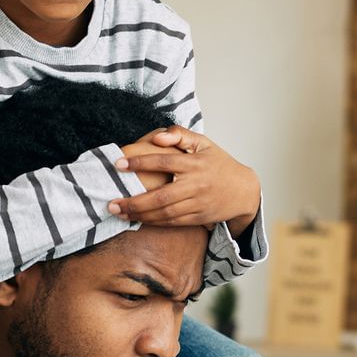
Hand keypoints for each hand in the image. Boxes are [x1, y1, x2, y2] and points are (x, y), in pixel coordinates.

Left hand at [110, 127, 260, 234]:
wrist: (244, 190)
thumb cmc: (219, 163)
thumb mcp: (204, 143)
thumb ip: (180, 134)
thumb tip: (155, 137)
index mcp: (195, 163)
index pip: (164, 162)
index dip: (140, 162)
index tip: (119, 164)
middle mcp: (197, 184)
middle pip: (161, 196)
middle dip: (134, 201)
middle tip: (112, 203)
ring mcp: (198, 203)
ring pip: (165, 213)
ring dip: (140, 215)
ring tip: (119, 212)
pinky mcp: (199, 217)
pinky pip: (173, 222)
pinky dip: (154, 222)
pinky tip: (138, 219)